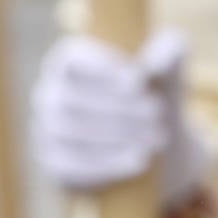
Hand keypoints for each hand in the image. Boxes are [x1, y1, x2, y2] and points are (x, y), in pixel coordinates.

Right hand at [31, 29, 208, 207]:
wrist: (153, 144)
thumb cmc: (155, 97)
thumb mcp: (168, 75)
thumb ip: (171, 54)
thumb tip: (165, 52)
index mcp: (68, 63)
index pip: (72, 60)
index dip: (102, 69)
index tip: (140, 80)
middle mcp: (49, 94)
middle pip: (72, 98)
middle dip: (120, 107)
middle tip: (159, 113)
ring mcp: (46, 131)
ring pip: (70, 131)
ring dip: (117, 134)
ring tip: (158, 138)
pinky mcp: (55, 164)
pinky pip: (71, 165)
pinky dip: (108, 163)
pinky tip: (141, 160)